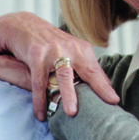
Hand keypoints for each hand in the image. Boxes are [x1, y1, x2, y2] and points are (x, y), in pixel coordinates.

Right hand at [0, 13, 119, 120]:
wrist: (23, 25)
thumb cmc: (49, 45)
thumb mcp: (69, 52)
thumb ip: (83, 68)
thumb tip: (104, 89)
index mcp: (82, 49)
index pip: (96, 70)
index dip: (105, 86)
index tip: (115, 101)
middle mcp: (70, 48)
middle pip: (87, 70)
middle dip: (98, 87)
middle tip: (108, 103)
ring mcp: (53, 51)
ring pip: (64, 75)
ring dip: (68, 94)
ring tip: (71, 113)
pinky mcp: (36, 55)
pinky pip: (39, 81)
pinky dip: (39, 99)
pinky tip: (41, 114)